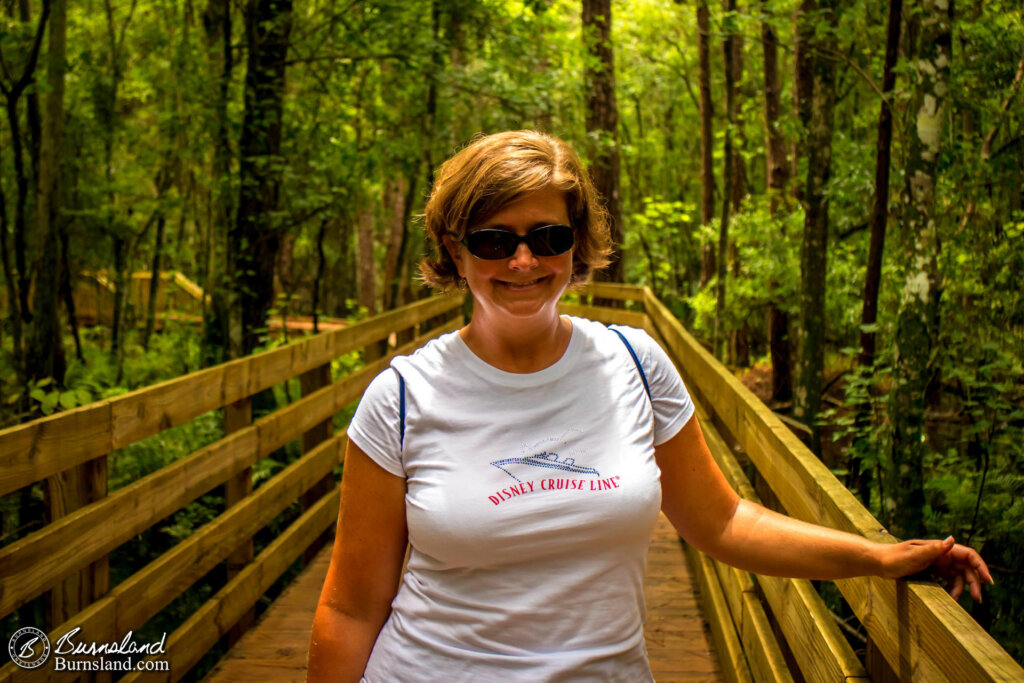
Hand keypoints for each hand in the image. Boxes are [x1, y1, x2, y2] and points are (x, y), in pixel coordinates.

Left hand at [878, 537, 993, 601]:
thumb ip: (933, 549)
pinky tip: (951, 598)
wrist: (879, 563)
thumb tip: (952, 540)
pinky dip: (953, 589)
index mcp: (940, 548)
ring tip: (958, 600)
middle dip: (974, 582)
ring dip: (963, 588)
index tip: (988, 580)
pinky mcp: (932, 571)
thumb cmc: (894, 557)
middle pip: (966, 567)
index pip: (967, 555)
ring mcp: (938, 563)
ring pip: (959, 576)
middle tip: (977, 599)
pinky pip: (949, 581)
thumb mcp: (914, 554)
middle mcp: (941, 554)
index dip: (980, 566)